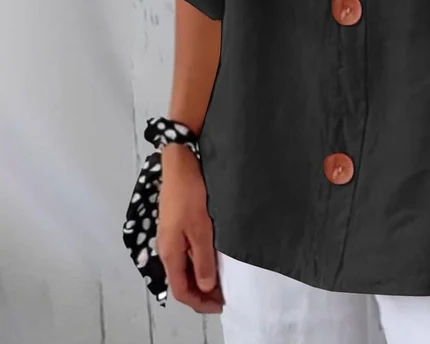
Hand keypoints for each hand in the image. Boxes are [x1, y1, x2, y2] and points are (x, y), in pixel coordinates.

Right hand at [157, 143, 223, 312]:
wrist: (181, 164)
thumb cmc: (190, 194)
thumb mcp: (201, 229)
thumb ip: (202, 259)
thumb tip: (205, 287)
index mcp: (170, 253)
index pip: (182, 290)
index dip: (200, 303)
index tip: (222, 305)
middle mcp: (167, 248)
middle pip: (182, 281)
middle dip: (201, 293)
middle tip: (224, 296)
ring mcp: (171, 237)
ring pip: (184, 268)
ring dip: (201, 277)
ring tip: (221, 280)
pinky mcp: (177, 226)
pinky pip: (187, 253)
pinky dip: (199, 262)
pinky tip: (213, 258)